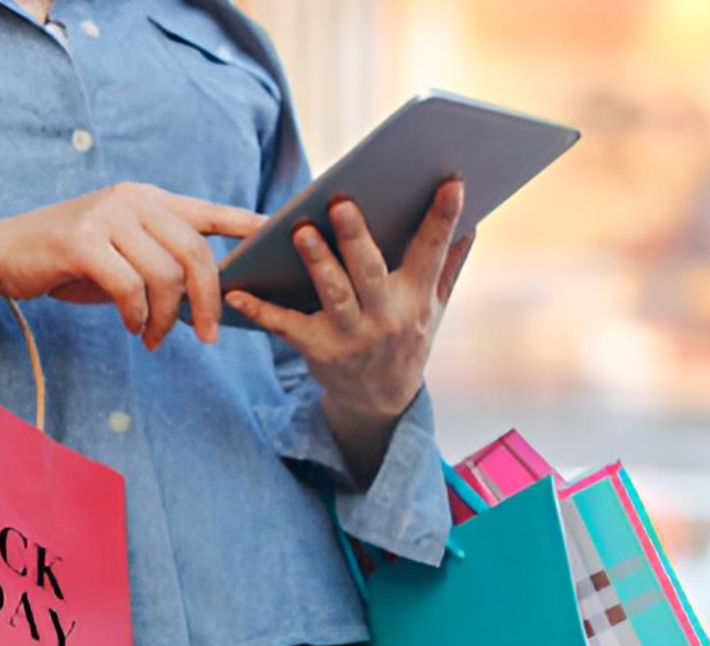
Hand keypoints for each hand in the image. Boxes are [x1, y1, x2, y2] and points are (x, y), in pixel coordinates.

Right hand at [0, 182, 263, 349]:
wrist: (1, 255)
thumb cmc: (67, 262)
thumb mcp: (122, 256)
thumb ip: (162, 263)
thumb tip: (211, 297)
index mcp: (148, 200)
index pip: (209, 212)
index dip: (246, 226)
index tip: (279, 237)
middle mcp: (132, 200)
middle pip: (195, 253)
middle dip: (207, 302)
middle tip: (207, 337)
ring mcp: (106, 216)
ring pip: (164, 274)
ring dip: (165, 318)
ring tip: (153, 338)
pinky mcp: (82, 241)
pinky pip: (130, 286)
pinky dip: (137, 315)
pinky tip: (133, 327)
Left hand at [225, 179, 474, 482]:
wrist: (382, 400)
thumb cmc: (407, 337)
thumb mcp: (434, 307)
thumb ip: (448, 264)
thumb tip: (472, 220)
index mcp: (417, 298)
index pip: (432, 252)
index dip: (443, 218)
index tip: (451, 182)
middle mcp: (387, 317)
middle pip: (370, 272)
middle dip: (356, 238)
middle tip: (341, 204)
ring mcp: (352, 336)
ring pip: (333, 295)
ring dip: (316, 263)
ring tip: (299, 231)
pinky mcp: (319, 350)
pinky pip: (286, 327)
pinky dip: (260, 311)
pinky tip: (237, 292)